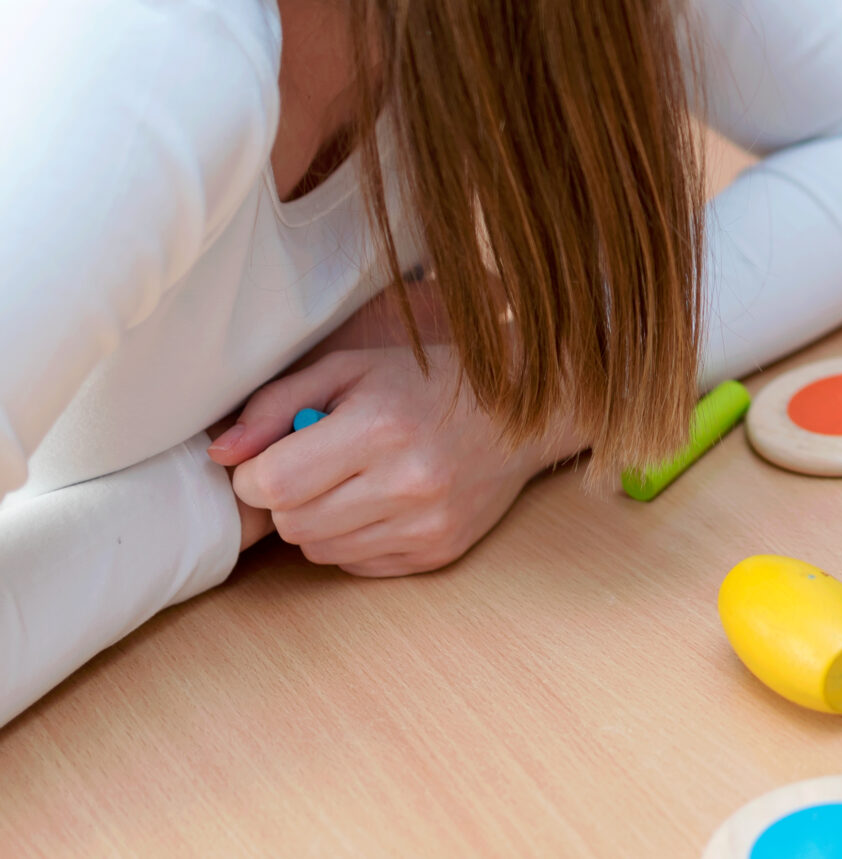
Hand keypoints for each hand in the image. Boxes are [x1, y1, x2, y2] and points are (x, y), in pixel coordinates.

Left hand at [208, 344, 580, 575]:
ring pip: (318, 551)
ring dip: (318, 521)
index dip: (256, 474)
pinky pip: (356, 565)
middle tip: (316, 467)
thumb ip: (277, 403)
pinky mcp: (439, 553)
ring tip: (352, 482)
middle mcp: (408, 481)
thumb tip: (221, 454)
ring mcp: (427, 524)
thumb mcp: (351, 368)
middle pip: (291, 524)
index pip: (272, 484)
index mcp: (381, 426)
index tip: (275, 455)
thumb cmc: (429, 380)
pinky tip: (381, 502)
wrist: (528, 410)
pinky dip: (353, 539)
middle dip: (287, 498)